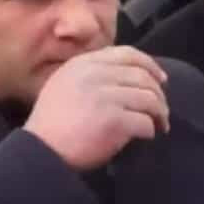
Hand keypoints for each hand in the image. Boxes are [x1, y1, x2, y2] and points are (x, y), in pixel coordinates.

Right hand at [24, 46, 169, 170]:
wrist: (40, 150)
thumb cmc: (51, 123)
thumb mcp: (63, 84)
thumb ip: (89, 73)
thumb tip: (124, 74)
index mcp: (84, 63)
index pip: (128, 53)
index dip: (149, 65)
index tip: (160, 79)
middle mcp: (96, 75)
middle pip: (142, 76)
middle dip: (158, 93)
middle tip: (162, 109)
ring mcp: (106, 96)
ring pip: (149, 98)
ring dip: (159, 113)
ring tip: (160, 124)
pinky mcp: (114, 120)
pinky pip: (145, 122)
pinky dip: (150, 130)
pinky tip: (147, 136)